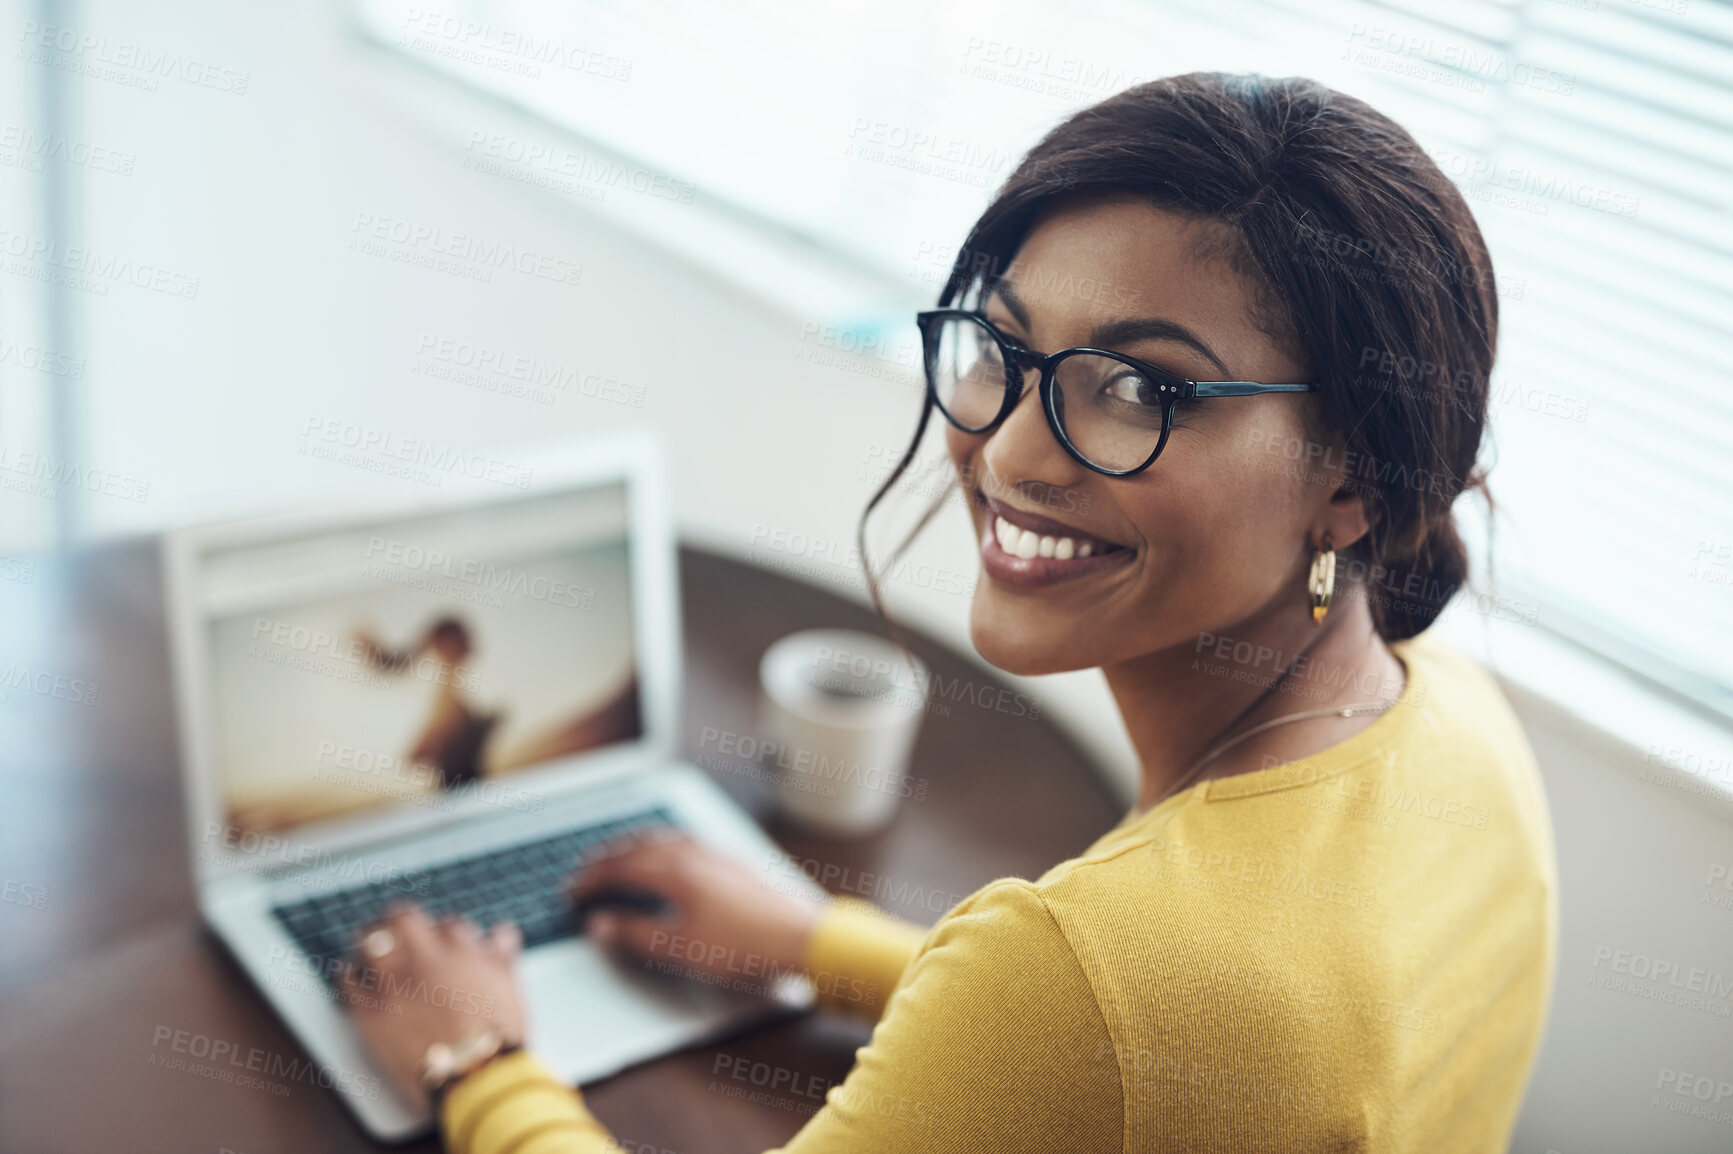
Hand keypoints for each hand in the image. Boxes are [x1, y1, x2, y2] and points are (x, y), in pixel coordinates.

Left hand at [340, 904, 526, 1105]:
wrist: (474, 1077)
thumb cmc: (496, 1037)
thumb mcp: (509, 989)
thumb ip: (501, 956)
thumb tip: (501, 935)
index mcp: (460, 949)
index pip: (447, 924)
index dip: (443, 934)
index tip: (439, 943)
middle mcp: (424, 957)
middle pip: (402, 917)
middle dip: (399, 921)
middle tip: (395, 931)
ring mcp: (394, 982)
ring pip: (369, 940)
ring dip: (370, 941)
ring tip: (369, 948)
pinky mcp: (370, 1011)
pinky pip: (348, 980)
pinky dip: (350, 975)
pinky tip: (353, 977)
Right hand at [571, 832, 827, 987]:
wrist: (801, 937)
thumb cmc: (744, 947)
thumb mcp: (682, 950)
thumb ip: (637, 936)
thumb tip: (599, 926)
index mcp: (676, 873)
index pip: (622, 868)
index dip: (593, 879)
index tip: (573, 889)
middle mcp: (694, 855)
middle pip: (640, 847)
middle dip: (608, 858)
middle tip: (587, 869)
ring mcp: (717, 854)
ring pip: (665, 839)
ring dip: (636, 845)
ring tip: (621, 855)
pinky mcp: (734, 861)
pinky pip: (687, 841)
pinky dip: (664, 843)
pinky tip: (671, 855)